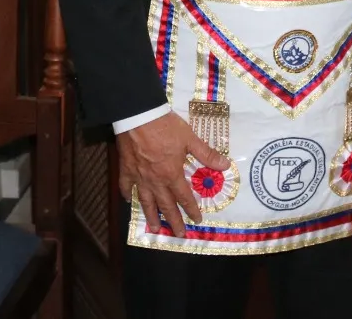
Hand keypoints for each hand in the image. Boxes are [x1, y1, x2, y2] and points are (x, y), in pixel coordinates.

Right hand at [117, 113, 228, 237]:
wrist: (139, 117)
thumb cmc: (166, 127)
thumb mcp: (190, 139)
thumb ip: (207, 154)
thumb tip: (225, 166)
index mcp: (172, 174)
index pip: (184, 197)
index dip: (191, 209)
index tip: (197, 220)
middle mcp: (155, 181)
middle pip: (166, 205)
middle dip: (173, 221)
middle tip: (178, 235)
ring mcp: (139, 177)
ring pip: (145, 201)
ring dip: (151, 216)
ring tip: (155, 229)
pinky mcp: (126, 170)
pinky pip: (126, 186)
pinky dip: (128, 195)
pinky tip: (130, 200)